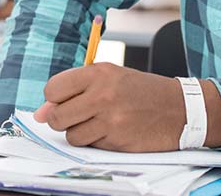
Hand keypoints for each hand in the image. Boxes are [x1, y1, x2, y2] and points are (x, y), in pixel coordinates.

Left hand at [31, 63, 189, 152]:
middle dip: (61, 119)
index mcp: (98, 73)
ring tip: (98, 123)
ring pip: (71, 136)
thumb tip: (39, 114)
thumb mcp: (109, 78)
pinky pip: (91, 146)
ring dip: (79, 133)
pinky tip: (112, 131)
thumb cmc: (140, 91)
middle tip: (78, 115)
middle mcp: (102, 95)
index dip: (54, 98)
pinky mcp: (118, 141)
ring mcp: (110, 120)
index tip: (65, 100)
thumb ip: (73, 91)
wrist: (180, 109)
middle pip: (56, 117)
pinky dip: (97, 142)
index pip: (52, 89)